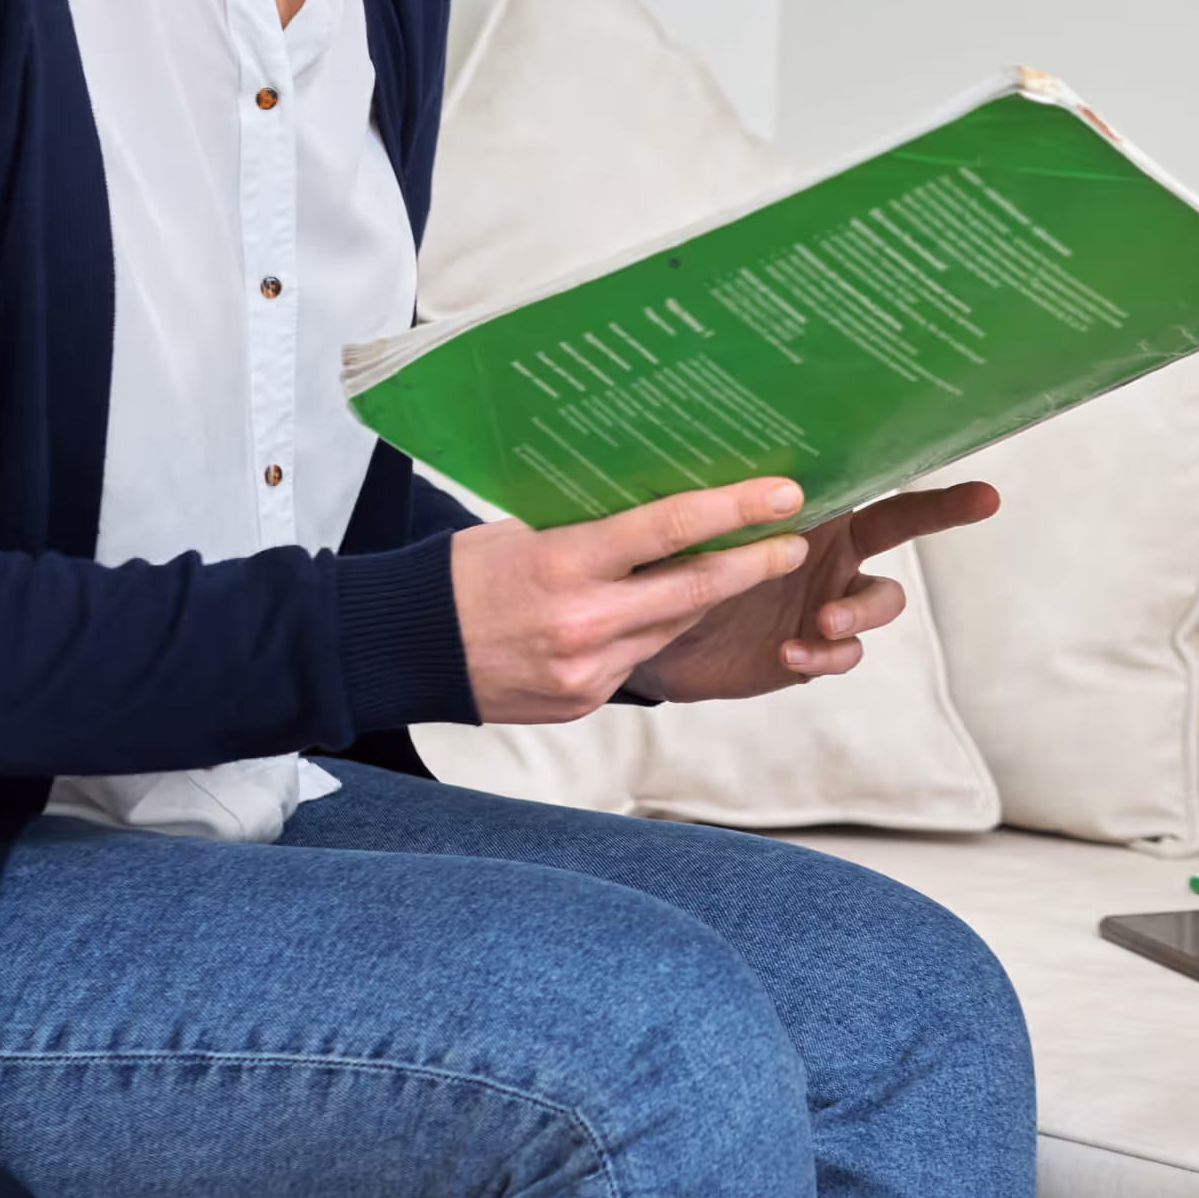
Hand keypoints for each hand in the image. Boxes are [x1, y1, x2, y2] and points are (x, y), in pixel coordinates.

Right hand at [448, 478, 998, 723]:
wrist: (401, 651)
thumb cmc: (458, 575)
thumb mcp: (522, 533)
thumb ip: (590, 533)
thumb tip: (657, 514)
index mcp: (564, 565)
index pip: (667, 530)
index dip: (733, 510)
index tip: (782, 494)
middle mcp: (583, 623)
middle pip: (692, 589)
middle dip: (754, 563)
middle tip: (797, 541)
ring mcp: (586, 671)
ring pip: (671, 628)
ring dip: (705, 598)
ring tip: (743, 566)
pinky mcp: (583, 702)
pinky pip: (636, 662)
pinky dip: (647, 634)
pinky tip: (647, 615)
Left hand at [630, 480, 999, 702]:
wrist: (648, 631)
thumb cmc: (672, 559)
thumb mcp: (691, 524)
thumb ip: (720, 500)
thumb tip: (733, 456)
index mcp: (810, 507)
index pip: (868, 478)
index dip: (919, 471)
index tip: (977, 476)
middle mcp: (832, 548)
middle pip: (904, 524)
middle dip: (946, 510)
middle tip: (981, 499)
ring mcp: (829, 599)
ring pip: (878, 601)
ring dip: (860, 611)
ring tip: (825, 621)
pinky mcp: (813, 648)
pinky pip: (841, 654)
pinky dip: (824, 653)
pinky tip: (789, 651)